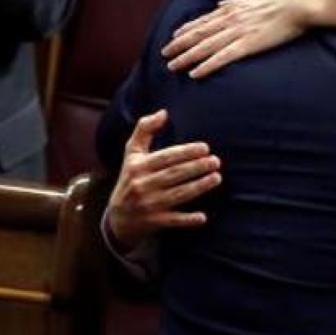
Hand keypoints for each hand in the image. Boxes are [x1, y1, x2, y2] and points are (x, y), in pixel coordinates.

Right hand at [106, 109, 221, 252]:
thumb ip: (144, 130)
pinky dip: (187, 220)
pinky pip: (173, 221)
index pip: (165, 157)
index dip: (186, 152)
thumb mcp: (132, 154)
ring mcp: (149, 205)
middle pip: (173, 175)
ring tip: (217, 177)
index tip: (205, 148)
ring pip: (177, 195)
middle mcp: (142, 186)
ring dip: (198, 187)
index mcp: (138, 167)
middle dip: (196, 167)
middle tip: (216, 161)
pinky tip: (203, 217)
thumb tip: (164, 112)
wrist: (118, 218)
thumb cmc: (130, 179)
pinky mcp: (155, 222)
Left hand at [162, 0, 335, 77]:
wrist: (300, 1)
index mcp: (234, 6)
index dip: (187, 29)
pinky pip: (223, 58)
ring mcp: (238, 32)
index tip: (174, 36)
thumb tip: (224, 1)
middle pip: (199, 34)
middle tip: (164, 54)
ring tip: (172, 66)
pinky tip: (195, 74)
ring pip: (205, 47)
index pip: (204, 20)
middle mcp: (231, 19)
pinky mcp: (248, 45)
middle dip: (179, 45)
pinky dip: (207, 66)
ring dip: (187, 57)